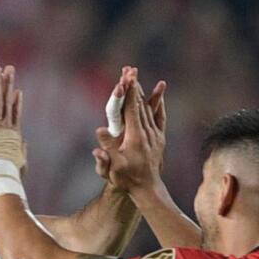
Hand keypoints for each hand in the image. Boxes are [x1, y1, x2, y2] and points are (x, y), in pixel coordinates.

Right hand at [92, 67, 167, 196]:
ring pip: (149, 109)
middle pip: (140, 105)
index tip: (127, 77)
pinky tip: (159, 94)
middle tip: (130, 70)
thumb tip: (99, 137)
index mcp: (135, 138)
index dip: (129, 93)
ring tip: (137, 78)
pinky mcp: (160, 138)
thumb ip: (106, 153)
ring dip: (143, 92)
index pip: (132, 110)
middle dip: (135, 87)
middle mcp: (147, 133)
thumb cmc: (127, 179)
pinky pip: (160, 117)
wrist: (147, 189)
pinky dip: (158, 104)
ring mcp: (155, 135)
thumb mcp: (113, 169)